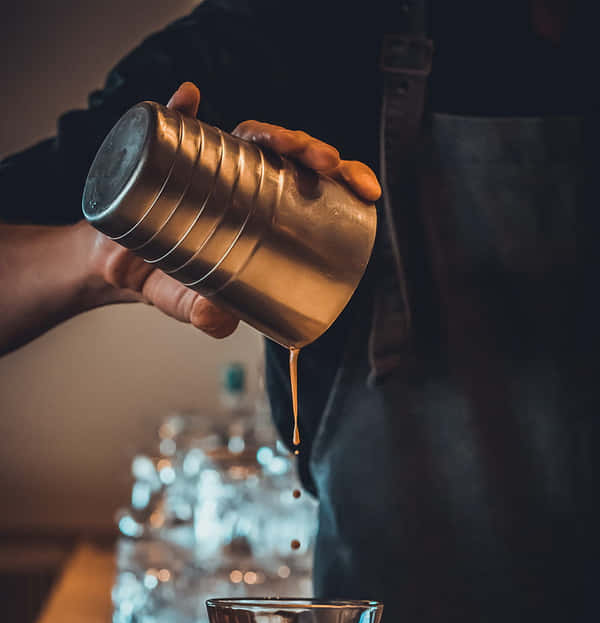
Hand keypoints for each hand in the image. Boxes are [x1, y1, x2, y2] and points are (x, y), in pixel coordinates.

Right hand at [87, 82, 381, 335]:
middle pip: (289, 155)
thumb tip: (217, 317)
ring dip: (268, 131)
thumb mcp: (191, 304)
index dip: (344, 181)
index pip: (313, 186)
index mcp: (264, 209)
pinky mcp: (163, 151)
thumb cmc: (168, 280)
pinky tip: (187, 98)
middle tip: (327, 165)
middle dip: (314, 151)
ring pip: (248, 135)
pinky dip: (180, 108)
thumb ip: (206, 315)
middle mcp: (243, 179)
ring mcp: (206, 161)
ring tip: (277, 142)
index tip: (367, 192)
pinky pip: (174, 122)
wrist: (115, 267)